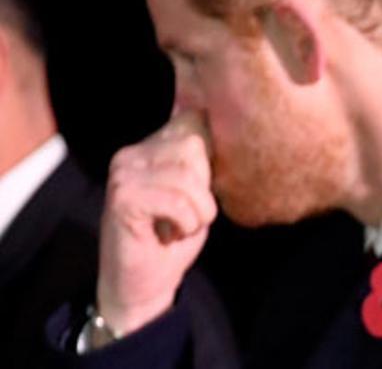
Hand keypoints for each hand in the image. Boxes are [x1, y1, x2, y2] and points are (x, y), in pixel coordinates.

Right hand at [96, 111, 217, 335]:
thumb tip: (234, 125)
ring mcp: (123, 173)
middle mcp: (132, 152)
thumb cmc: (177, 235)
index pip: (196, 120)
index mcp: (151, 144)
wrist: (144, 284)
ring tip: (179, 225)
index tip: (200, 189)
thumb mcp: (200, 189)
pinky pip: (178, 201)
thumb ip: (206, 158)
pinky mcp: (123, 198)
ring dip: (197, 210)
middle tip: (187, 214)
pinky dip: (186, 223)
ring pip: (188, 175)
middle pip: (195, 146)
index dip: (211, 158)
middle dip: (204, 188)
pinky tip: (169, 234)